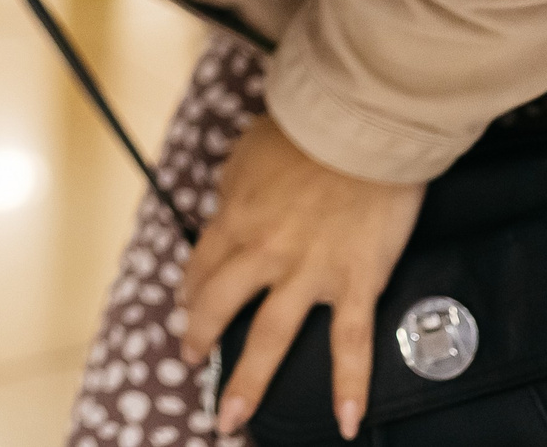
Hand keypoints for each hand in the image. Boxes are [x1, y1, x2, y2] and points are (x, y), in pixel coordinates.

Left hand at [180, 116, 424, 439]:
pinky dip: (349, 385)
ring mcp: (308, 275)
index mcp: (233, 221)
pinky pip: (351, 343)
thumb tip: (230, 209)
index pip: (201, 268)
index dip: (190, 293)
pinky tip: (346, 421)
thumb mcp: (245, 153)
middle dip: (200, 338)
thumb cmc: (303, 132)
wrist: (359, 130)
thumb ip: (235, 189)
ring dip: (247, 382)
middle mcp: (261, 254)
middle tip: (194, 360)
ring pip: (270, 337)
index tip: (187, 309)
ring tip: (231, 417)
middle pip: (219, 307)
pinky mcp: (355, 284)